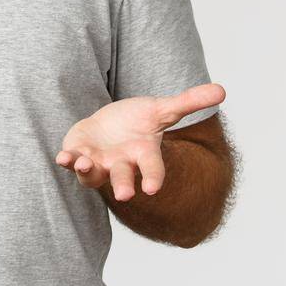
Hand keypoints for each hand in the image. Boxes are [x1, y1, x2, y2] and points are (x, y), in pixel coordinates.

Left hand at [55, 83, 225, 201]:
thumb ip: (188, 102)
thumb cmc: (138, 122)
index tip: (152, 188)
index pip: (152, 169)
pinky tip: (62, 158)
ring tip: (84, 165)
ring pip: (93, 174)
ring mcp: (99, 162)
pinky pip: (72, 161)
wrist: (110, 127)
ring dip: (88, 171)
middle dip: (122, 185)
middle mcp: (121, 163)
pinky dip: (67, 160)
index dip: (153, 177)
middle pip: (122, 177)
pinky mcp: (78, 154)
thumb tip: (223, 90)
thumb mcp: (162, 109)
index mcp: (144, 154)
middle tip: (124, 195)